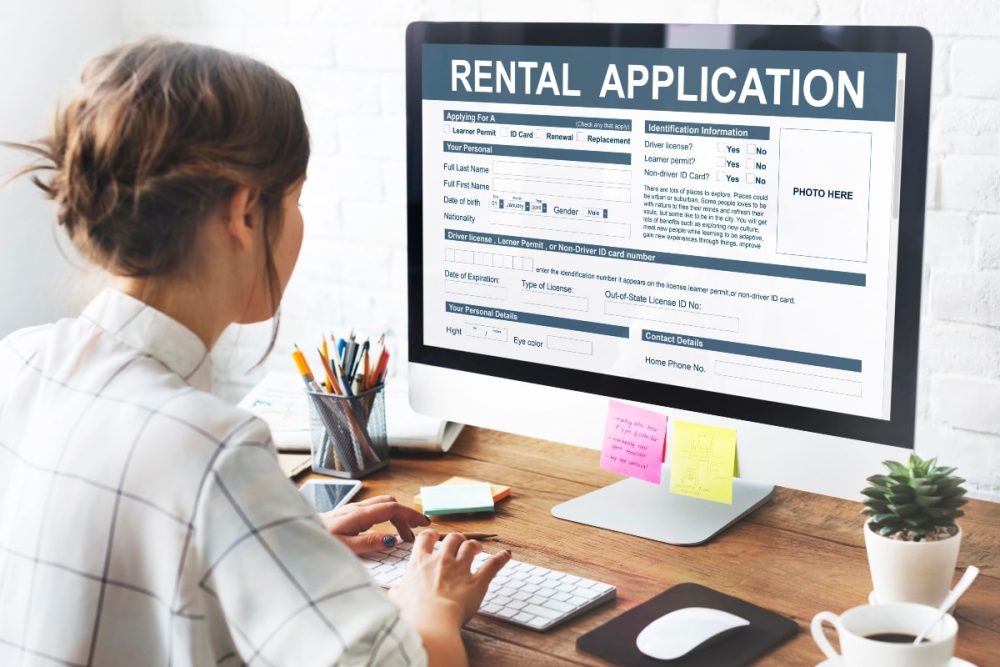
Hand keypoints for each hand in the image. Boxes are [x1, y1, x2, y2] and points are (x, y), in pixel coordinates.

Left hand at [320, 495, 429, 553]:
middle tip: (414, 534)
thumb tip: (391, 540)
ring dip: (396, 516)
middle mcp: (357, 508)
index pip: (392, 508)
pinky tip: (384, 532)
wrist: (297, 535)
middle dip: (406, 516)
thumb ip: (368, 543)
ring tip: (403, 536)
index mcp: (358, 515)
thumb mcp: (344, 548)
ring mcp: (352, 509)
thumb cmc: (318, 542)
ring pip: (382, 505)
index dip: (410, 514)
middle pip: (390, 503)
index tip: (424, 524)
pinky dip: (386, 517)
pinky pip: (374, 510)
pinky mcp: (348, 514)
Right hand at [388, 530, 511, 626]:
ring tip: (478, 548)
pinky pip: (492, 565)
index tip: (435, 537)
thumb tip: (393, 593)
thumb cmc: (413, 612)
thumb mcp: (398, 600)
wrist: (431, 620)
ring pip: (470, 546)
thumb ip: (397, 593)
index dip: (431, 536)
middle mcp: (441, 560)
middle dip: (456, 539)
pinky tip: (506, 555)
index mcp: (420, 563)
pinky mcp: (477, 581)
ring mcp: (460, 569)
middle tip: (459, 544)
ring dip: (475, 545)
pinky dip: (501, 559)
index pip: (425, 539)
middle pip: (452, 538)